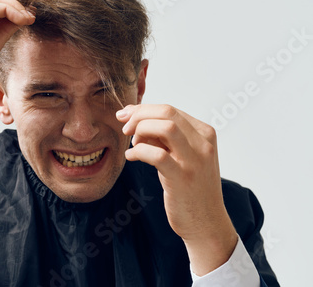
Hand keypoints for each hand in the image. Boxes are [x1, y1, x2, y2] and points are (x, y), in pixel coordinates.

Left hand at [117, 104, 237, 274]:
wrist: (206, 222)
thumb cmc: (189, 187)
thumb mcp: (181, 156)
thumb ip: (163, 137)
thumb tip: (134, 117)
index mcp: (204, 133)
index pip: (170, 110)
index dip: (143, 110)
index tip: (125, 116)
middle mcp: (203, 143)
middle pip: (167, 113)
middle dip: (139, 115)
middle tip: (125, 128)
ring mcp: (195, 160)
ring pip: (165, 128)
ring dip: (141, 130)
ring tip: (133, 144)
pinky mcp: (183, 178)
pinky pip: (157, 155)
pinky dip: (138, 151)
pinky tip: (131, 157)